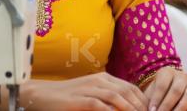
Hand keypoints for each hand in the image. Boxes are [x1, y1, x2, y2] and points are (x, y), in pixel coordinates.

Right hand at [23, 72, 147, 110]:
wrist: (43, 95)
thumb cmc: (68, 98)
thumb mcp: (91, 94)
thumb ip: (107, 99)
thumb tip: (125, 106)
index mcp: (104, 78)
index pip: (130, 88)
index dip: (143, 100)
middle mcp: (99, 80)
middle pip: (127, 92)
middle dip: (140, 106)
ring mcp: (89, 89)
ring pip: (117, 97)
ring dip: (130, 109)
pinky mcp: (80, 99)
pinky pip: (100, 105)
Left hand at [143, 67, 186, 110]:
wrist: (169, 92)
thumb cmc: (157, 94)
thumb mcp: (151, 93)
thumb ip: (150, 100)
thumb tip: (151, 109)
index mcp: (167, 72)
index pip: (162, 85)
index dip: (156, 99)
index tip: (151, 110)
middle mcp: (182, 76)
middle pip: (176, 91)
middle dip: (167, 106)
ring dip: (180, 109)